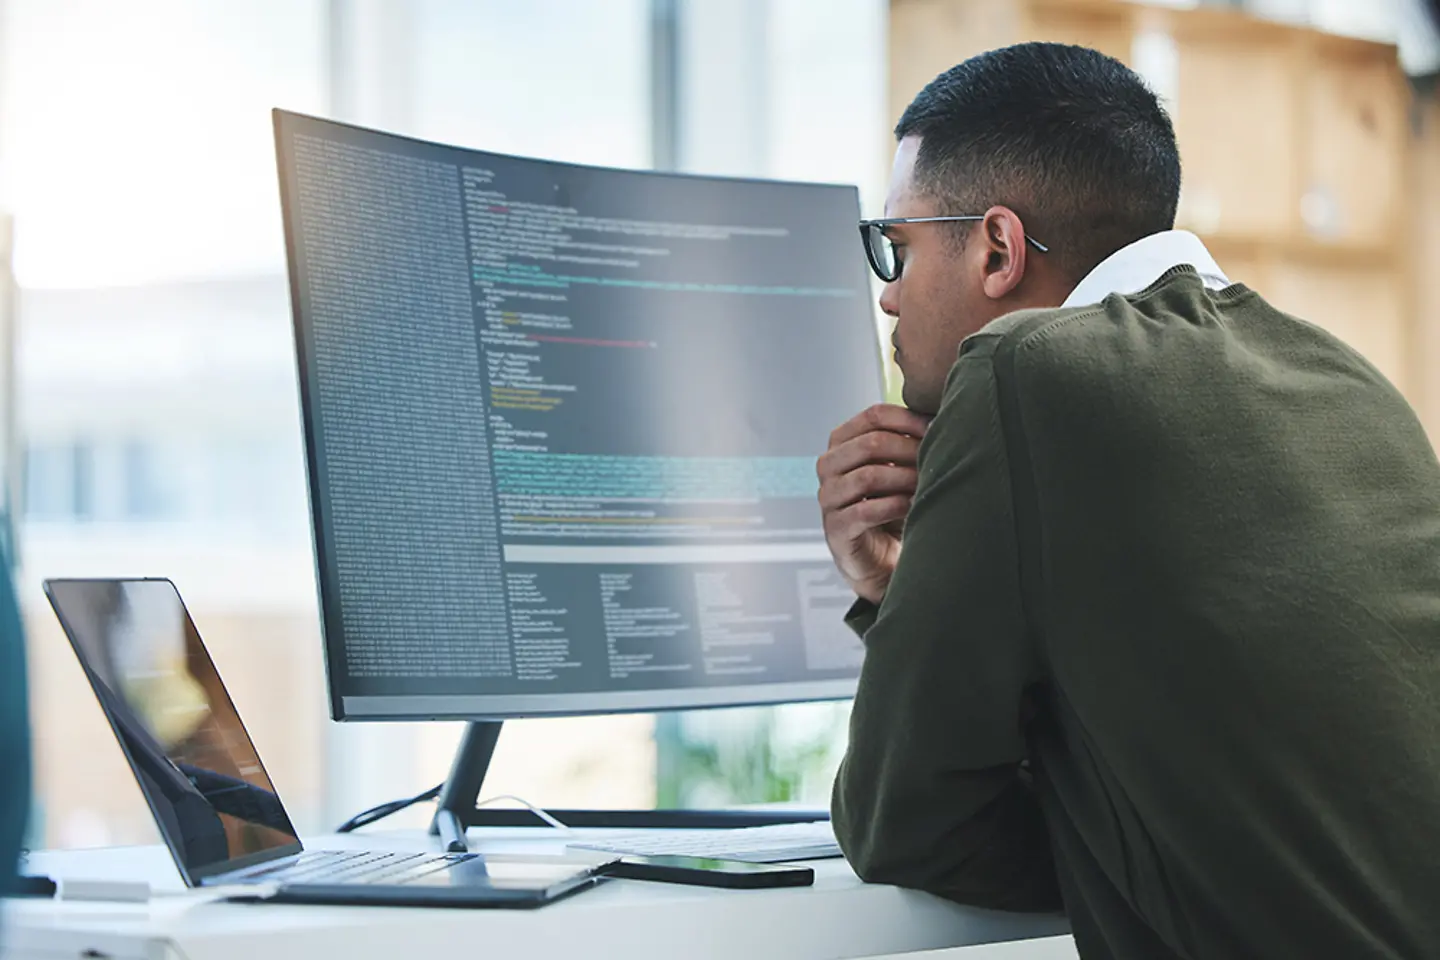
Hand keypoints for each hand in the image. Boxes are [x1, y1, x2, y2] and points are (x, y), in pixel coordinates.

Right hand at [817, 404, 930, 604]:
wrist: (882, 558)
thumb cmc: (892, 507)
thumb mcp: (899, 468)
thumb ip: (908, 442)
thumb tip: (941, 415)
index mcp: (842, 443)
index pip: (872, 415)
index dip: (908, 419)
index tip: (936, 429)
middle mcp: (828, 467)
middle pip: (870, 444)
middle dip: (909, 451)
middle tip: (935, 460)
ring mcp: (828, 498)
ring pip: (868, 476)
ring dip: (904, 479)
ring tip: (927, 485)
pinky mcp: (835, 529)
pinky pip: (865, 512)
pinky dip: (894, 507)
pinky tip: (913, 507)